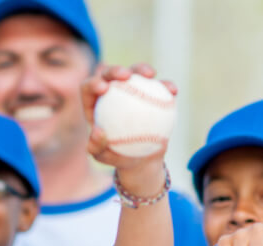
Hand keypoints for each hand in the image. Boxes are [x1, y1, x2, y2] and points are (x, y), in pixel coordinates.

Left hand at [82, 64, 177, 194]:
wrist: (141, 158)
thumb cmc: (118, 157)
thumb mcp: (104, 157)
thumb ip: (97, 147)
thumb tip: (98, 132)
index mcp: (94, 102)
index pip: (89, 87)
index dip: (94, 82)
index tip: (104, 88)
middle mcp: (111, 92)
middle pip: (110, 74)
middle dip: (116, 70)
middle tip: (127, 76)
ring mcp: (132, 90)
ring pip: (135, 74)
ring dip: (142, 69)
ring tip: (151, 75)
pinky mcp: (150, 93)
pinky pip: (159, 87)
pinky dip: (166, 87)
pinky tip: (173, 91)